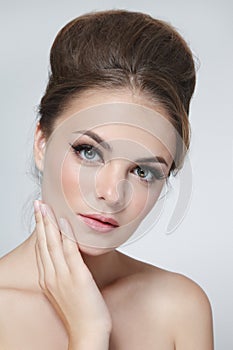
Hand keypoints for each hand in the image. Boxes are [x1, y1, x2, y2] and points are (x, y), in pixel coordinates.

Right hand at [34, 200, 111, 347]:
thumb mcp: (65, 290)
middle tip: (38, 204)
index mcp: (49, 279)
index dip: (40, 230)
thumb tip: (67, 258)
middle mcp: (52, 276)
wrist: (88, 332)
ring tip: (45, 206)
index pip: (42, 249)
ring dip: (49, 223)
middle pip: (44, 243)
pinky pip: (70, 252)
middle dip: (40, 221)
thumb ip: (63, 273)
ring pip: (53, 244)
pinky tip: (64, 222)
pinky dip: (66, 235)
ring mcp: (63, 276)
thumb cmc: (80, 312)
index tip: (39, 215)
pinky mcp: (78, 277)